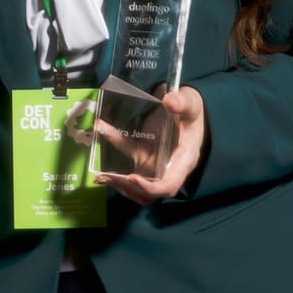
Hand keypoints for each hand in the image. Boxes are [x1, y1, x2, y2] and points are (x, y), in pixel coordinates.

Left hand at [99, 85, 206, 204]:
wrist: (187, 112)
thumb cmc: (191, 112)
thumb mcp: (191, 104)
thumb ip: (182, 102)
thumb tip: (169, 100)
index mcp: (183, 161)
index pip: (169, 185)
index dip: (151, 187)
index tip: (133, 178)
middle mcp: (169, 170)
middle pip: (150, 193)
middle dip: (128, 188)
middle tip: (107, 177)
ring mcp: (156, 169)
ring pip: (139, 190)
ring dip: (120, 186)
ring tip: (100, 177)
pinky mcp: (145, 163)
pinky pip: (130, 175)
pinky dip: (116, 176)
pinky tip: (100, 172)